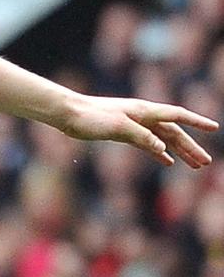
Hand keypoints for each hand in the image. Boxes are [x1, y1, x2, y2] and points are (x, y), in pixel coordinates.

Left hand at [59, 93, 218, 167]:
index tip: (215, 128)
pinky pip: (147, 144)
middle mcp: (141, 116)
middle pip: (173, 132)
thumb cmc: (90, 117)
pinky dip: (159, 152)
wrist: (67, 114)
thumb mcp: (117, 127)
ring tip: (194, 165)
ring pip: (162, 139)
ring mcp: (132, 124)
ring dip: (178, 151)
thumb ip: (141, 137)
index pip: (177, 115)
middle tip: (205, 163)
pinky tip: (167, 161)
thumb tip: (163, 148)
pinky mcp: (122, 133)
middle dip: (190, 147)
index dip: (196, 122)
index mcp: (144, 111)